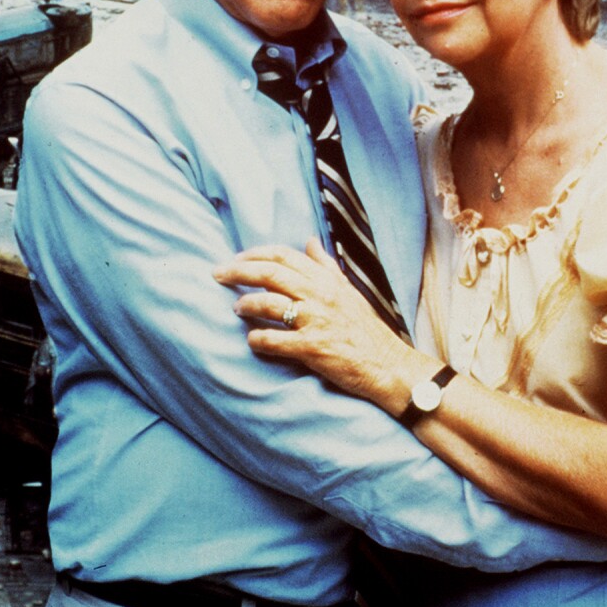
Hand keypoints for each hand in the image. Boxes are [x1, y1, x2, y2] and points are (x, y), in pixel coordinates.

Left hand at [213, 241, 422, 411]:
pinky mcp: (312, 348)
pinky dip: (258, 339)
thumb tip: (309, 241)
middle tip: (218, 274)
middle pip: (269, 274)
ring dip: (245, 304)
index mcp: (326, 280)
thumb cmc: (366, 329)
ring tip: (236, 308)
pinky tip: (251, 340)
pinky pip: (275, 340)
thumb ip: (326, 266)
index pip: (283, 256)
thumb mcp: (349, 291)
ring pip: (269, 303)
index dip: (255, 254)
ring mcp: (315, 321)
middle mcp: (320, 295)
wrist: (387, 365)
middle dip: (238, 271)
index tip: (237, 259)